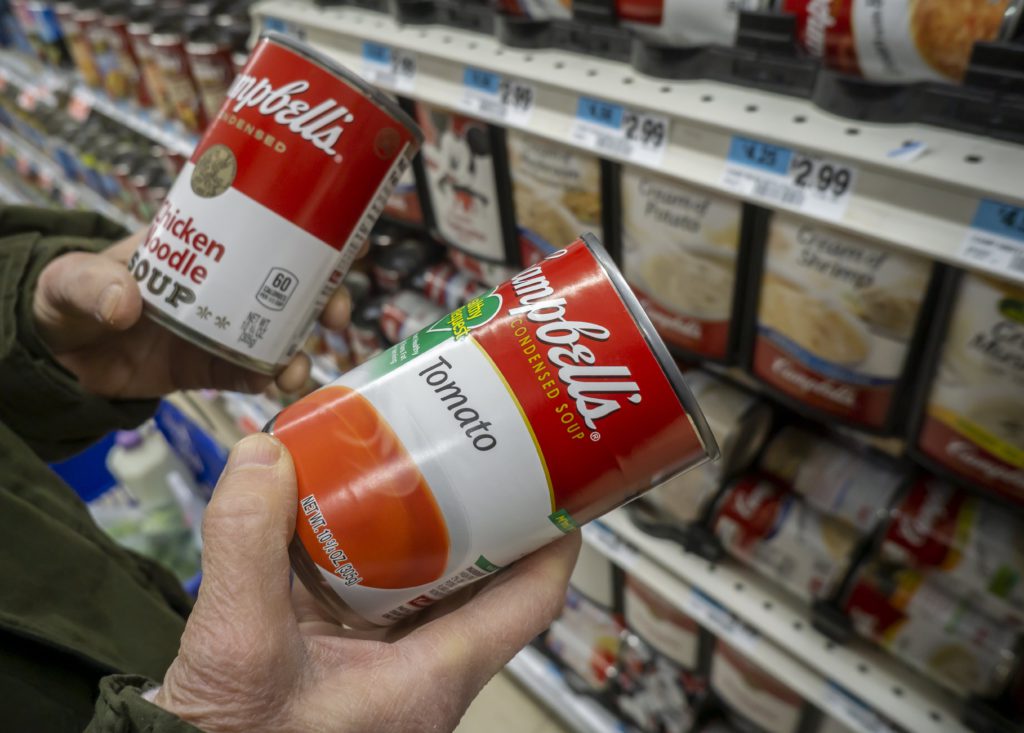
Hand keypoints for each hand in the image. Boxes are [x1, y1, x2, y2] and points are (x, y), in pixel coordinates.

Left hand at [32, 230, 353, 397]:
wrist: (60, 361)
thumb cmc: (69, 299)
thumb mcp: (72, 279)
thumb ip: (93, 284)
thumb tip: (127, 304)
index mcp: (204, 245)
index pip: (267, 225)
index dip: (315, 228)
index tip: (352, 236)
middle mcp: (226, 284)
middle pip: (293, 282)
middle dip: (327, 294)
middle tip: (338, 311)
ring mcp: (224, 327)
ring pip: (284, 331)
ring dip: (305, 344)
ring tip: (302, 364)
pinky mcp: (215, 367)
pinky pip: (255, 372)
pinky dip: (272, 378)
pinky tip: (279, 384)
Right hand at [154, 433, 580, 731]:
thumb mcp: (237, 648)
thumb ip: (247, 546)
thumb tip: (264, 454)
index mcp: (429, 678)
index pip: (528, 603)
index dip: (554, 542)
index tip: (564, 486)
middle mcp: (414, 670)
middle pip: (476, 578)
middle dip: (478, 512)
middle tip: (475, 449)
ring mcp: (372, 665)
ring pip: (414, 580)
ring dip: (412, 522)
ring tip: (409, 458)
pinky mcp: (329, 660)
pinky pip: (359, 588)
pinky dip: (352, 542)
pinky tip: (332, 501)